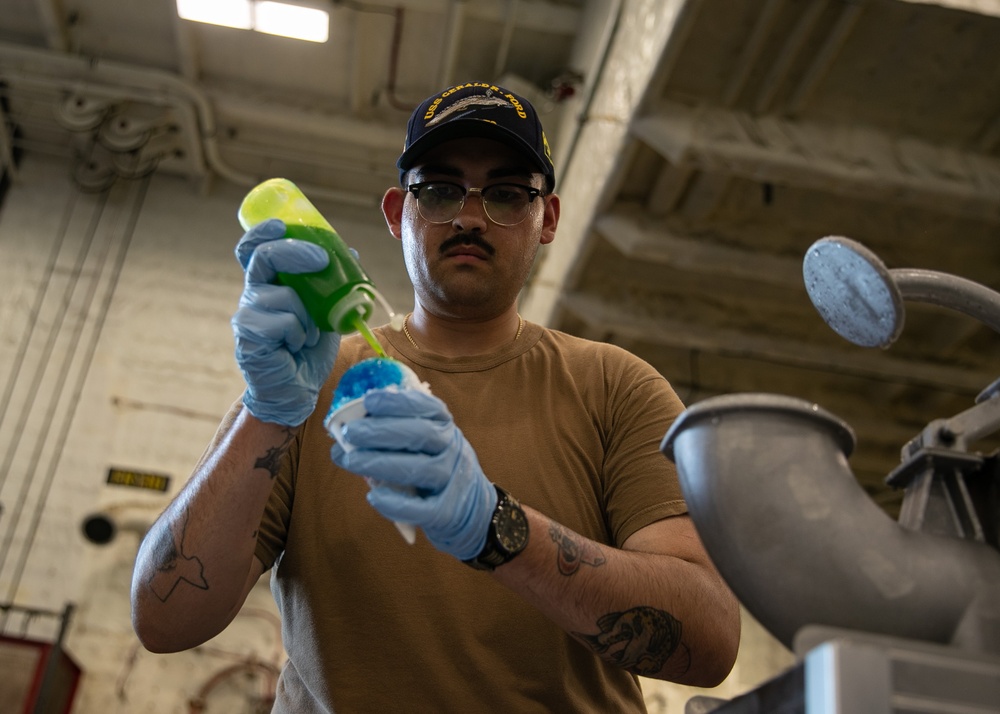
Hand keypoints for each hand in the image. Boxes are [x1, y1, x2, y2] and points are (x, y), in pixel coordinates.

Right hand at [232, 219, 339, 425]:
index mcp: (269, 284)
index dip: (263, 232)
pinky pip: (282, 323)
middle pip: (263, 257)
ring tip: (308, 334)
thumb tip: (351, 253)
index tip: (283, 225)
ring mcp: (247, 315)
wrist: (296, 390)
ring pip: (283, 296)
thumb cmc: (308, 349)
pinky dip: (299, 334)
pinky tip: (296, 347)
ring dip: (307, 314)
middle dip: (294, 252)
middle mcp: (253, 294)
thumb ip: (332, 284)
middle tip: (321, 260)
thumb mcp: (326, 311)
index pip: (254, 249)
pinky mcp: (249, 337)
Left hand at [330, 389, 497, 560]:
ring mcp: (452, 480)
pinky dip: (395, 503)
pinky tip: (373, 497)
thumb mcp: (426, 443)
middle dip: (382, 431)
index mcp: (445, 425)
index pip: (426, 407)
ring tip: (349, 460)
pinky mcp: (447, 512)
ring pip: (419, 469)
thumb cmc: (433, 468)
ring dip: (380, 463)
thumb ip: (396, 434)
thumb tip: (347, 432)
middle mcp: (452, 448)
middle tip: (351, 432)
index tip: (369, 400)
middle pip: (420, 434)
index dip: (398, 402)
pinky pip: (421, 508)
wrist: (471, 508)